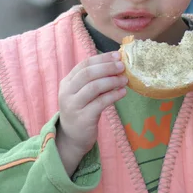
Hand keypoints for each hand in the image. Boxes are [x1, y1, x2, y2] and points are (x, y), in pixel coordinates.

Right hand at [56, 51, 127, 174]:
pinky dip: (113, 96)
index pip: (84, 64)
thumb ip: (94, 80)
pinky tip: (123, 92)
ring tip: (125, 80)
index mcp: (67, 82)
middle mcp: (67, 92)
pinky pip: (100, 103)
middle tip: (122, 66)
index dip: (102, 58)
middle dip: (107, 67)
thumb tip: (116, 64)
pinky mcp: (83, 118)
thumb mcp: (83, 93)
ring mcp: (73, 106)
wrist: (73, 137)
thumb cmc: (82, 110)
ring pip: (93, 87)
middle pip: (87, 74)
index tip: (117, 55)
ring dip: (111, 81)